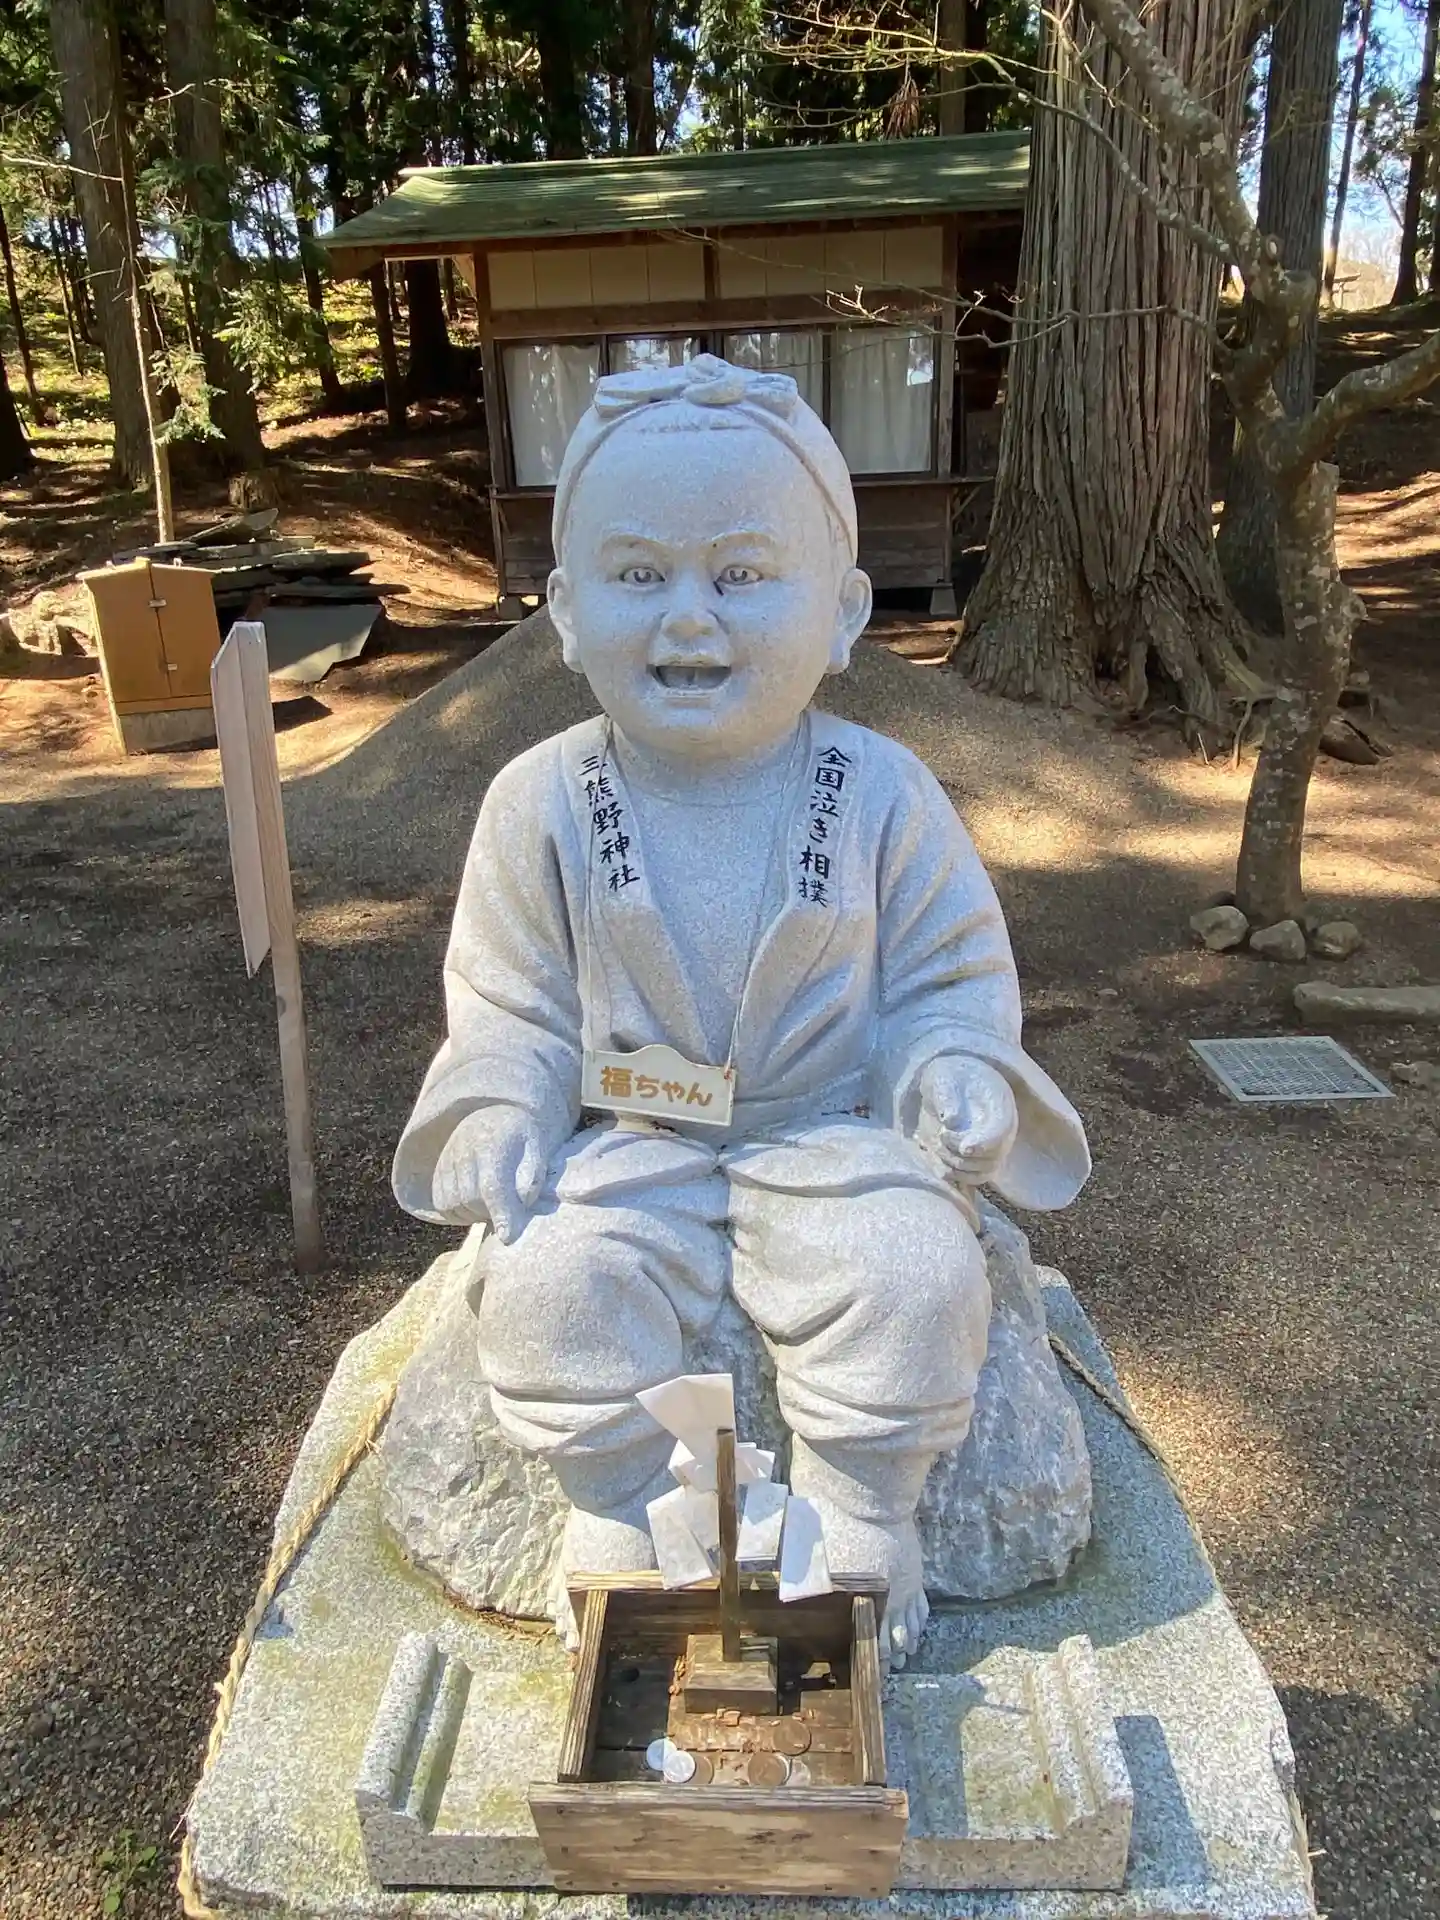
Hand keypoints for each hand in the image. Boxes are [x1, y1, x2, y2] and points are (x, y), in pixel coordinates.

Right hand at [432, 1106, 547, 1242]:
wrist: (491, 1119)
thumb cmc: (520, 1140)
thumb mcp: (536, 1151)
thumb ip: (531, 1178)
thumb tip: (522, 1206)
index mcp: (492, 1143)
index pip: (492, 1185)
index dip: (501, 1213)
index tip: (508, 1237)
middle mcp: (463, 1150)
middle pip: (472, 1199)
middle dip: (491, 1213)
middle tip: (507, 1209)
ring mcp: (446, 1161)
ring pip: (455, 1206)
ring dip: (475, 1214)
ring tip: (492, 1202)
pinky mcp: (436, 1173)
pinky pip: (443, 1206)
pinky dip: (460, 1213)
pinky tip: (476, 1203)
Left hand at [916, 1057, 1017, 1187]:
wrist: (946, 1084)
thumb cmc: (947, 1076)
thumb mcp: (942, 1076)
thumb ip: (946, 1094)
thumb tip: (951, 1120)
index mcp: (999, 1104)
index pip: (1002, 1131)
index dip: (986, 1144)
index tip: (964, 1147)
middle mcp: (1002, 1130)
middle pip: (993, 1157)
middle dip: (961, 1154)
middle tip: (940, 1136)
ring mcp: (992, 1147)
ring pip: (983, 1172)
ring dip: (956, 1166)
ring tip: (936, 1146)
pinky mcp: (978, 1159)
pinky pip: (972, 1178)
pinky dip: (952, 1174)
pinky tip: (936, 1159)